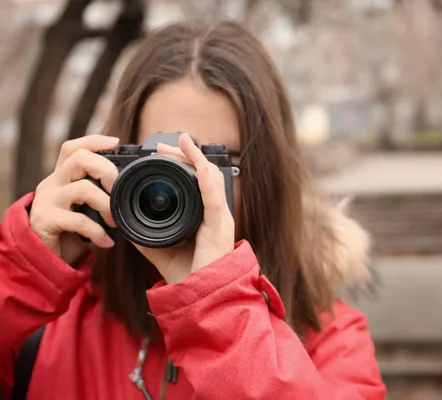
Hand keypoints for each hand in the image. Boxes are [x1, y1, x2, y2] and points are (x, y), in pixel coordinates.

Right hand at [29, 135, 119, 265]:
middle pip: (79, 158)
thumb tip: (131, 188)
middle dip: (106, 170)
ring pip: (83, 188)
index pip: (73, 148)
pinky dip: (98, 232)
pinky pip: (79, 220)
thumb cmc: (71, 231)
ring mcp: (47, 200)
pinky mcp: (45, 219)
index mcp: (63, 177)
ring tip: (115, 222)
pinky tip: (106, 242)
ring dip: (106, 206)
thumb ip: (100, 194)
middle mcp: (52, 183)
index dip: (94, 141)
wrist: (44, 259)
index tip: (116, 142)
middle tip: (118, 189)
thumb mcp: (86, 208)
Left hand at [134, 133, 234, 283]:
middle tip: (166, 143)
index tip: (162, 152)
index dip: (184, 163)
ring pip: (212, 181)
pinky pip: (214, 202)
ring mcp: (220, 220)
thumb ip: (149, 236)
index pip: (198, 181)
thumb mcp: (163, 250)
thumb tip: (127, 225)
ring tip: (184, 143)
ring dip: (198, 160)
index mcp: (205, 216)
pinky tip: (201, 168)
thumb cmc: (189, 274)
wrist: (202, 298)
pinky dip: (208, 183)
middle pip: (205, 174)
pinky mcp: (219, 230)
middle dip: (187, 155)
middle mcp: (215, 214)